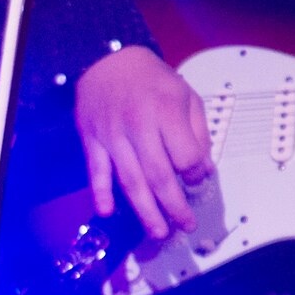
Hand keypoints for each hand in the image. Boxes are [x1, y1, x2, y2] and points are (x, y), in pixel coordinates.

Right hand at [74, 46, 211, 239]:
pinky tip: (108, 212)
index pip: (185, 156)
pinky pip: (96, 170)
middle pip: (159, 175)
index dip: (195, 174)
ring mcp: (112, 134)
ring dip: (145, 211)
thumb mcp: (186, 97)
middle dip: (174, 206)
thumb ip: (197, 134)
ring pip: (130, 180)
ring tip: (158, 232)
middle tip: (185, 226)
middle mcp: (139, 124)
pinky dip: (101, 192)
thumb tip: (203, 172)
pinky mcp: (92, 139)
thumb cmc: (152, 82)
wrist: (109, 62)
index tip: (196, 178)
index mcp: (167, 111)